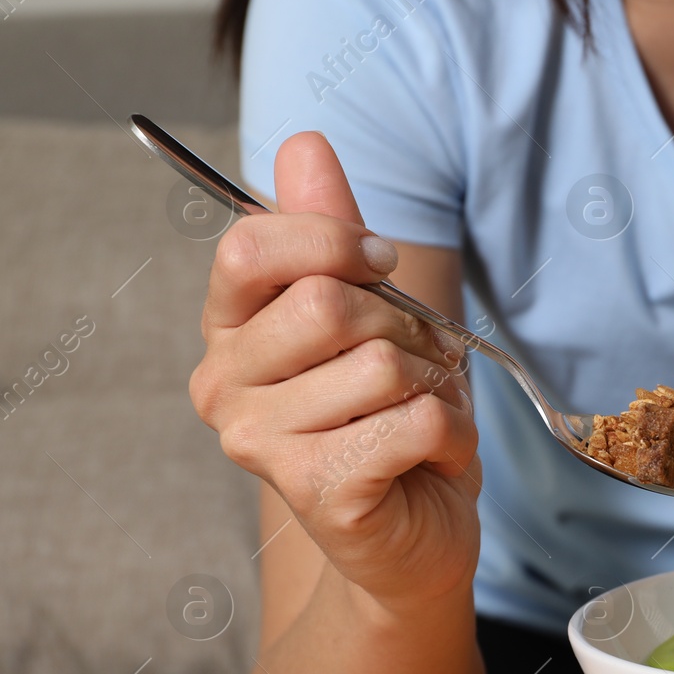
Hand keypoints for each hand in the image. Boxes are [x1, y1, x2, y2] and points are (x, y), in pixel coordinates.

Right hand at [189, 133, 480, 607]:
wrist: (416, 532)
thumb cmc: (392, 418)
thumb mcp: (370, 312)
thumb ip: (331, 230)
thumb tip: (305, 141)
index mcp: (229, 329)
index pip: (250, 246)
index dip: (334, 240)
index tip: (381, 264)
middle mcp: (223, 386)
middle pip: (328, 304)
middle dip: (406, 327)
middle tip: (417, 367)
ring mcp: (260, 444)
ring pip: (382, 364)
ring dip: (436, 388)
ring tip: (422, 418)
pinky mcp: (317, 491)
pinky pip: (413, 421)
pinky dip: (450, 433)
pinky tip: (431, 458)